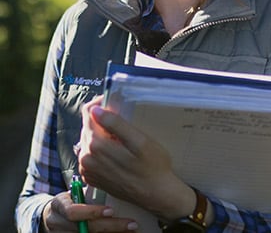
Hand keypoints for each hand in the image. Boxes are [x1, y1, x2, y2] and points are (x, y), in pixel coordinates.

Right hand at [40, 190, 138, 231]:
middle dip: (110, 226)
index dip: (91, 212)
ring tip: (130, 229)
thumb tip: (107, 165)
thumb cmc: (69, 199)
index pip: (72, 212)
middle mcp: (59, 223)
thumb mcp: (72, 192)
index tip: (111, 210)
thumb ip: (85, 185)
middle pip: (85, 229)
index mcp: (58, 206)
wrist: (52, 218)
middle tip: (131, 223)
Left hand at [78, 99, 195, 221]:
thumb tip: (95, 111)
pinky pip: (90, 154)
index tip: (114, 104)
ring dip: (102, 135)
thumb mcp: (140, 140)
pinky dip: (101, 149)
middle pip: (88, 125)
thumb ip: (116, 124)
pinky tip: (116, 153)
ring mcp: (87, 169)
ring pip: (88, 139)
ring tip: (122, 140)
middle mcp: (86, 157)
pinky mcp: (91, 176)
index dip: (100, 104)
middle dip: (102, 120)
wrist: (156, 194)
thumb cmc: (153, 166)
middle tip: (124, 125)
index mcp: (96, 145)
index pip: (88, 112)